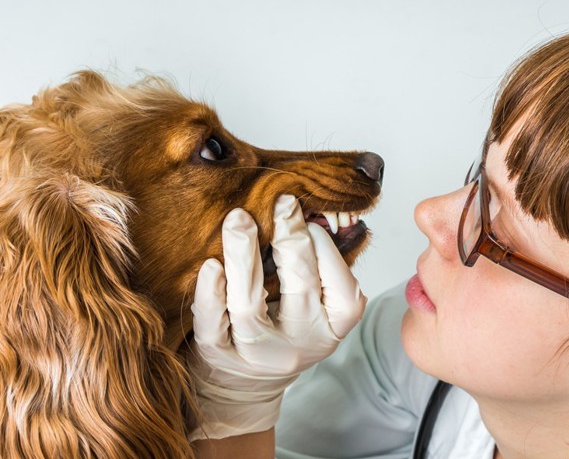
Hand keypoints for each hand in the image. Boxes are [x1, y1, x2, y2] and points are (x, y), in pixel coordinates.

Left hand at [187, 194, 366, 440]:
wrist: (242, 380)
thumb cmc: (282, 325)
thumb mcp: (312, 302)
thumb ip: (315, 265)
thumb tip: (305, 209)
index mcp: (333, 326)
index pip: (342, 287)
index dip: (325, 247)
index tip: (307, 219)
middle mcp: (301, 343)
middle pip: (300, 288)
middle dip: (290, 240)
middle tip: (280, 203)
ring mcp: (259, 354)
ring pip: (250, 306)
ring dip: (244, 256)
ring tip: (238, 219)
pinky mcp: (220, 357)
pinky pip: (213, 325)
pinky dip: (211, 293)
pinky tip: (210, 265)